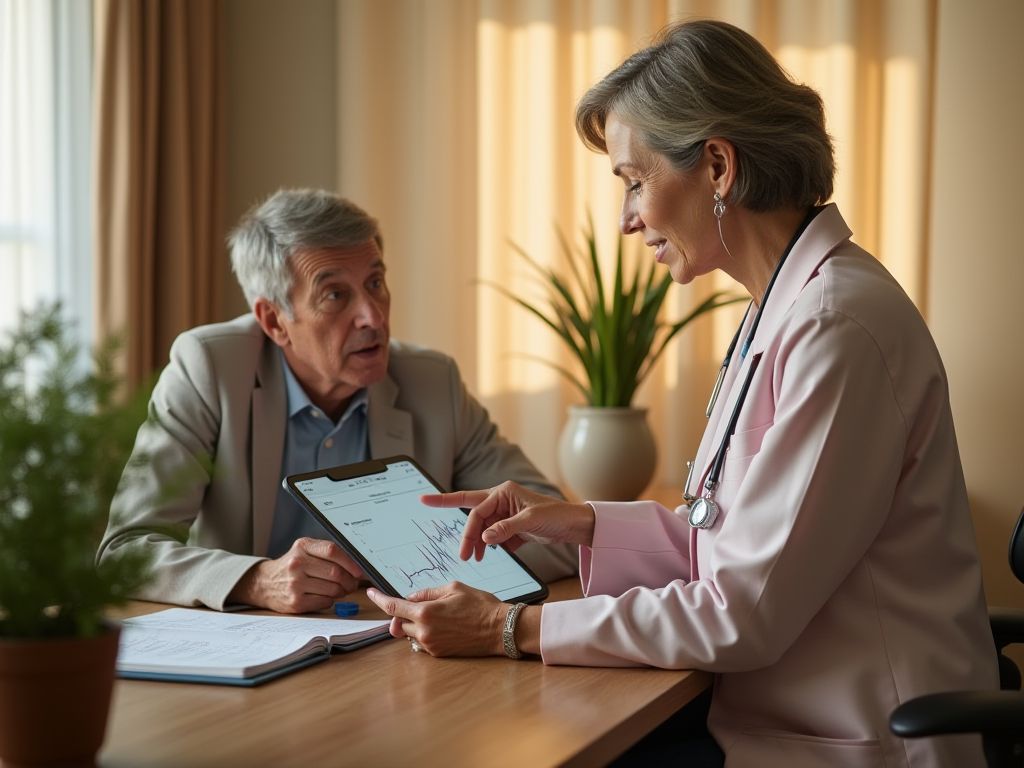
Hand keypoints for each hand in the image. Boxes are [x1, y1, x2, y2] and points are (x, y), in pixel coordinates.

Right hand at [228, 537, 362, 612]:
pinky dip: (331, 600)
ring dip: (342, 591)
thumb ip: (326, 553)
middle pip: (335, 572)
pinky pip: (325, 602)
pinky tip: (327, 596)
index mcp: (302, 546)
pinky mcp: (295, 602)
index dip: (350, 562)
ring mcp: (295, 584)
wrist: (264, 583)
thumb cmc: (292, 566)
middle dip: (349, 580)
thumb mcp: (304, 551)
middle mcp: (297, 563)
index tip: (359, 571)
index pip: (332, 551)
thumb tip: (356, 566)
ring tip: (340, 590)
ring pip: (333, 589)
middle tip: (353, 584)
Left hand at [366, 582, 514, 656]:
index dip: (379, 599)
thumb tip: (412, 597)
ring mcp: (431, 645)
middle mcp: (424, 631)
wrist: (499, 629)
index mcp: (426, 612)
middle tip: (418, 604)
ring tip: (437, 615)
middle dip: (403, 613)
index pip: (393, 606)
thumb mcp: (454, 588)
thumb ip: (428, 592)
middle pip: (398, 623)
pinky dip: (425, 633)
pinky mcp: (439, 654)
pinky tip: (444, 626)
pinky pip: (422, 642)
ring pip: (409, 634)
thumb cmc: (480, 605)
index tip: (370, 592)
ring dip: (414, 624)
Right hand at [421, 481, 594, 562]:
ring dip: (479, 544)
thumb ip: (505, 529)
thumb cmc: (556, 517)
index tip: (424, 500)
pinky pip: (494, 538)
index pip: (475, 506)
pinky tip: (490, 555)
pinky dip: (491, 547)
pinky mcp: (513, 528)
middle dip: (467, 536)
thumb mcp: (530, 521)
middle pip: (475, 518)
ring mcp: (507, 515)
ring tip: (478, 559)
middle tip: (463, 555)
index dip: (450, 508)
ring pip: (484, 530)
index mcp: (503, 492)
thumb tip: (485, 538)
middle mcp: (502, 500)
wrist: (576, 525)